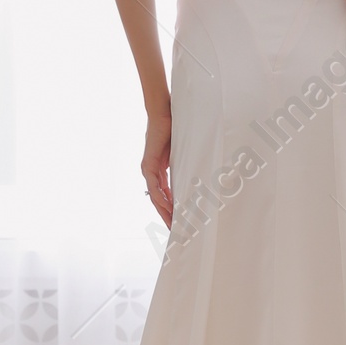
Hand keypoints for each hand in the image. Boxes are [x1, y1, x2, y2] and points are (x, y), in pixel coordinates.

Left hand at [142, 106, 172, 225]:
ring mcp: (148, 170)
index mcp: (159, 170)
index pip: (164, 195)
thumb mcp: (180, 153)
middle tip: (176, 231)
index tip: (179, 221)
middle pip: (158, 201)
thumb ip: (183, 165)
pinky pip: (155, 188)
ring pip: (155, 197)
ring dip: (164, 212)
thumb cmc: (172, 128)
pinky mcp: (148, 166)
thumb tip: (197, 174)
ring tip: (173, 225)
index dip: (171, 208)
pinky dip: (162, 199)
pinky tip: (169, 209)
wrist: (162, 113)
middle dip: (167, 216)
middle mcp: (151, 173)